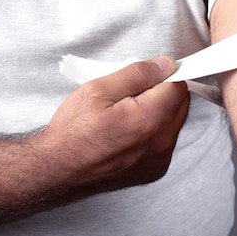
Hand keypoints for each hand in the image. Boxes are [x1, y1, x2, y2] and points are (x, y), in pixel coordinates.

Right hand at [42, 56, 189, 193]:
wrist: (57, 170)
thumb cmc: (72, 131)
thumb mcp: (98, 90)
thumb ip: (138, 74)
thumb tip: (166, 64)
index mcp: (150, 120)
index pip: (178, 86)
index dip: (163, 74)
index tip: (146, 74)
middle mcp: (161, 144)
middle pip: (180, 105)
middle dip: (162, 92)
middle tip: (131, 92)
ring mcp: (159, 161)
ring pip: (174, 123)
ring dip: (159, 112)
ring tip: (126, 112)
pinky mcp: (154, 171)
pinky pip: (165, 141)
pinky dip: (154, 131)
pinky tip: (128, 131)